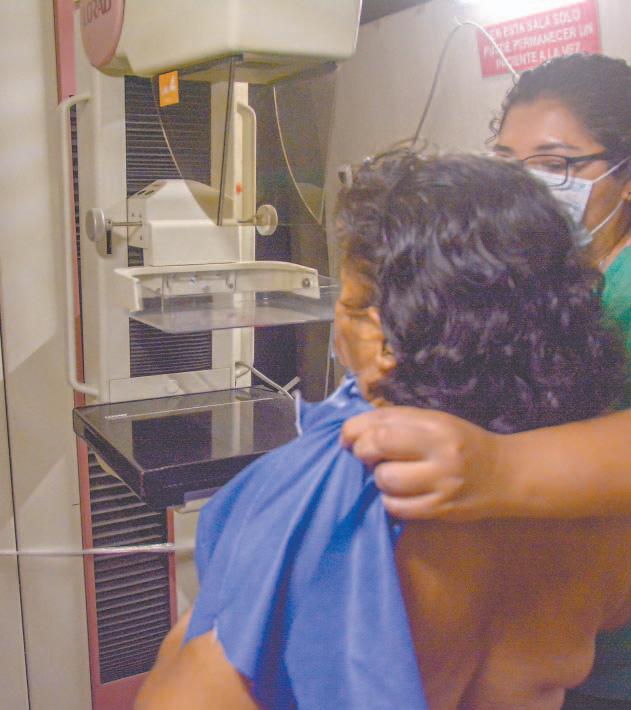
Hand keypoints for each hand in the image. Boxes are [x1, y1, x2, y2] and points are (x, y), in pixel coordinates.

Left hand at [341, 407, 509, 520]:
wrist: (505, 473)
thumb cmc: (462, 443)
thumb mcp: (435, 421)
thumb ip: (398, 423)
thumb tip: (355, 431)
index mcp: (434, 424)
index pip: (381, 422)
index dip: (354, 430)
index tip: (349, 438)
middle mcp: (438, 450)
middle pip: (378, 446)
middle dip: (362, 451)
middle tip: (368, 456)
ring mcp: (440, 482)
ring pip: (385, 480)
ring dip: (379, 478)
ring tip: (392, 475)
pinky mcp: (441, 509)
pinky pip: (397, 507)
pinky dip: (390, 501)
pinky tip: (401, 494)